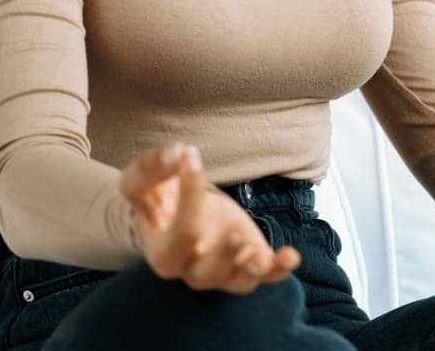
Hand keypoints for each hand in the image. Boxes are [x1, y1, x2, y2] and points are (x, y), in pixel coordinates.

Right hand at [117, 143, 301, 293]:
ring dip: (251, 269)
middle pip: (205, 274)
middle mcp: (192, 268)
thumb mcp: (143, 179)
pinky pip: (266, 276)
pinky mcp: (248, 261)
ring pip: (238, 281)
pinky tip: (291, 255)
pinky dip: (279, 269)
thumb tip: (178, 153)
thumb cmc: (156, 196)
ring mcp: (223, 270)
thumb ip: (153, 167)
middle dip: (223, 256)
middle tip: (236, 235)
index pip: (181, 233)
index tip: (191, 154)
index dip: (190, 195)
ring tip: (258, 253)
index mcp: (163, 253)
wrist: (173, 211)